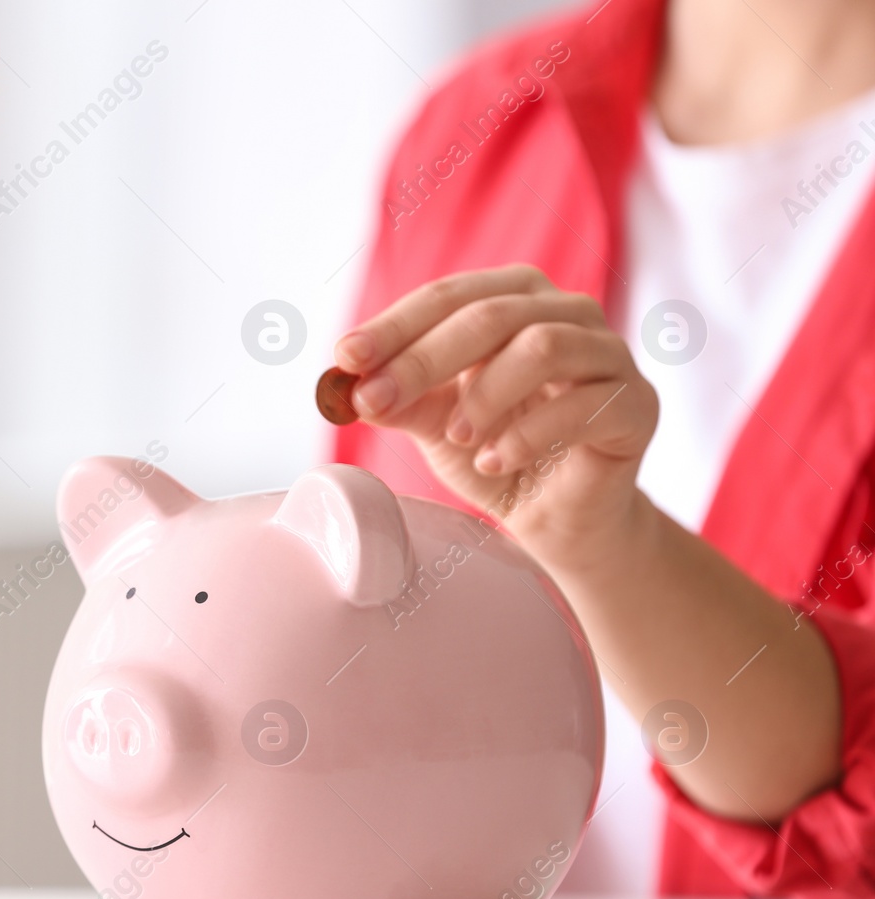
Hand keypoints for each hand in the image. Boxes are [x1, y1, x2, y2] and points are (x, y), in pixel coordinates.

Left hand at [334, 264, 658, 573]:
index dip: (394, 326)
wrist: (560, 520)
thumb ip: (400, 400)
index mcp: (515, 300)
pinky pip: (584, 404)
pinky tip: (494, 462)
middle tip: (377, 398)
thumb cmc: (500, 455)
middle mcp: (567, 312)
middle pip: (490, 315)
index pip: (448, 296)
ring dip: (484, 394)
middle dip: (423, 357)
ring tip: (457, 437)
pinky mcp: (637, 405)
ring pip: (542, 346)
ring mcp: (609, 355)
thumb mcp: (435, 424)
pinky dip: (528, 434)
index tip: (345, 357)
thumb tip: (347, 384)